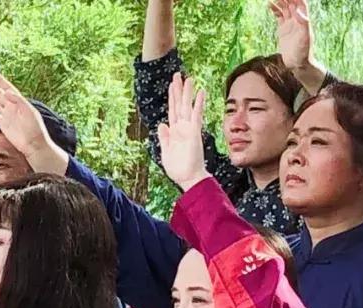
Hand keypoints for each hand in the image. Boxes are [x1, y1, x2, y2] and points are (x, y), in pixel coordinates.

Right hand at [0, 73, 54, 159]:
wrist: (33, 144)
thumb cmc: (35, 127)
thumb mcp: (29, 111)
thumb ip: (18, 100)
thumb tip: (7, 92)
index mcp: (19, 102)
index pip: (8, 88)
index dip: (1, 81)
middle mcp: (12, 107)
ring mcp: (6, 116)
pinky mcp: (2, 125)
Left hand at [158, 73, 208, 190]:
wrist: (188, 178)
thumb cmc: (178, 168)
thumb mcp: (165, 152)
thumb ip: (163, 138)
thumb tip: (161, 124)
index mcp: (174, 132)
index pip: (172, 111)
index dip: (172, 98)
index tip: (172, 85)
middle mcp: (182, 128)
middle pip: (179, 105)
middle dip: (178, 90)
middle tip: (177, 74)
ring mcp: (189, 129)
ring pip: (187, 106)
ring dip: (187, 92)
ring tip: (188, 77)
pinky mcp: (194, 132)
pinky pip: (196, 115)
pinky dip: (198, 103)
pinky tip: (201, 92)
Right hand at [270, 0, 313, 70]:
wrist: (298, 64)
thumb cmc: (304, 52)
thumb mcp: (305, 38)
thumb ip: (303, 23)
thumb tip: (298, 10)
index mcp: (303, 20)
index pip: (300, 3)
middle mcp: (297, 20)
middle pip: (292, 4)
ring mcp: (290, 24)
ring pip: (285, 8)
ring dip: (279, 2)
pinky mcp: (283, 30)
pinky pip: (279, 16)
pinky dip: (275, 10)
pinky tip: (269, 5)